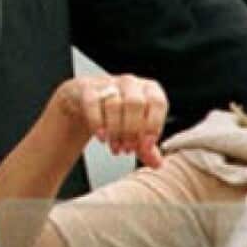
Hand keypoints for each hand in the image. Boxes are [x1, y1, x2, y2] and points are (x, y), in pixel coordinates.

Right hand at [52, 75, 167, 167]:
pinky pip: (93, 103)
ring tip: (115, 146)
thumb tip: (157, 164)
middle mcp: (131, 83)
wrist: (90, 101)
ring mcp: (109, 83)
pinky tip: (101, 137)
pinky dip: (97, 123)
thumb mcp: (137, 130)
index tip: (146, 145)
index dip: (153, 125)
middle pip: (135, 103)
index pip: (157, 102)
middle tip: (127, 148)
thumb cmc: (120, 114)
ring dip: (115, 131)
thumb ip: (147, 148)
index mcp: (150, 90)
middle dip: (131, 130)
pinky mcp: (88, 88)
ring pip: (114, 104)